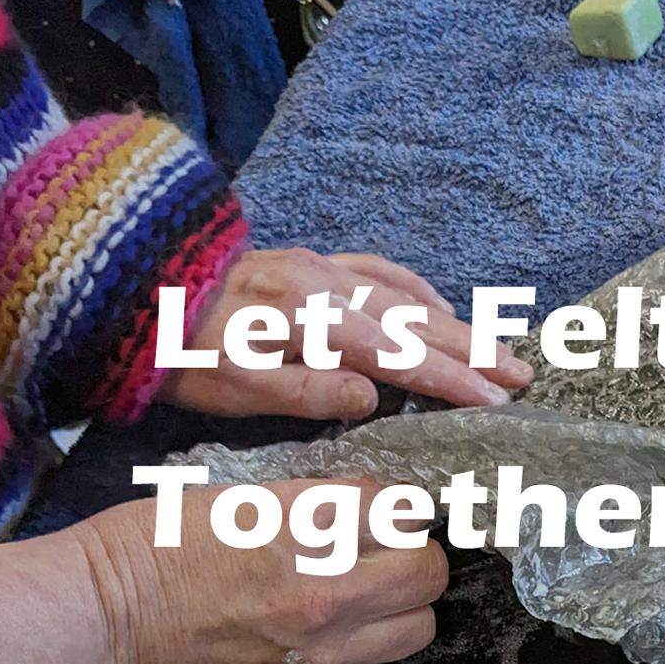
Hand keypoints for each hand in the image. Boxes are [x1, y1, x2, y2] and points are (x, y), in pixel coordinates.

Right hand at [74, 477, 446, 663]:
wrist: (99, 626)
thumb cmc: (151, 548)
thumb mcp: (239, 498)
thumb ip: (313, 505)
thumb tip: (364, 513)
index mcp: (307, 522)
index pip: (404, 507)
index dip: (399, 506)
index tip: (386, 510)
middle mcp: (327, 586)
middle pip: (429, 569)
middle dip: (414, 553)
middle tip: (386, 550)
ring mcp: (322, 647)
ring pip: (419, 625)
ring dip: (403, 605)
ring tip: (370, 595)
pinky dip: (370, 644)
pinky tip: (334, 630)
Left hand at [159, 248, 533, 419]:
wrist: (142, 293)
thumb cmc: (186, 353)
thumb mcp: (238, 386)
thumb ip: (309, 390)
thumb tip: (376, 397)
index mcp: (314, 320)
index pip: (400, 355)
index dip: (452, 380)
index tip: (496, 401)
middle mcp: (331, 286)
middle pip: (418, 321)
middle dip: (475, 349)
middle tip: (522, 375)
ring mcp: (326, 268)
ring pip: (409, 296)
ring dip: (458, 323)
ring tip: (500, 349)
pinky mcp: (317, 262)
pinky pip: (382, 271)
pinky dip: (419, 291)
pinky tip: (440, 305)